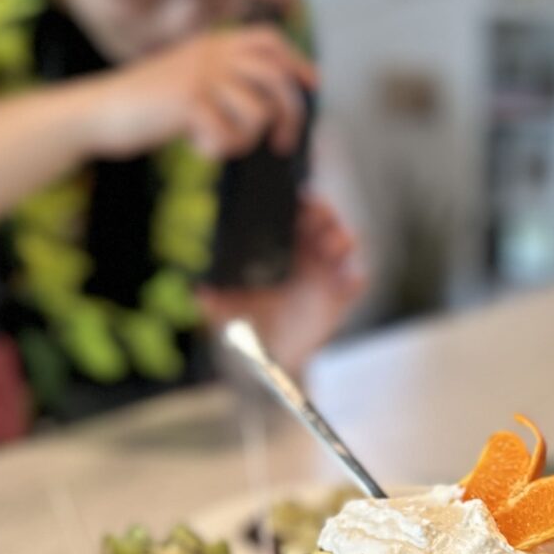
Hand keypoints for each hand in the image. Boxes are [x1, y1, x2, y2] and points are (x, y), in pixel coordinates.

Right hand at [84, 27, 314, 161]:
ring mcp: (199, 77)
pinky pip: (229, 136)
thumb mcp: (190, 79)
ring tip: (220, 143)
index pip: (269, 40)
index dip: (296, 61)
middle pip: (277, 78)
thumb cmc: (146, 105)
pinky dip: (218, 151)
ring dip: (247, 139)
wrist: (99, 111)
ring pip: (259, 112)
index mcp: (212, 44)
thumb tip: (272, 101)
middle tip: (283, 143)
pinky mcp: (187, 103)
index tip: (313, 84)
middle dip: (291, 115)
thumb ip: (225, 80)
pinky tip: (196, 148)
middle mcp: (210, 54)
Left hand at [197, 193, 367, 371]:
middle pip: (327, 221)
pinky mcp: (340, 298)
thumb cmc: (251, 323)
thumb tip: (196, 294)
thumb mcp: (228, 309)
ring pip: (346, 244)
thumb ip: (214, 302)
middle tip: (317, 211)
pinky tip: (350, 274)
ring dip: (342, 238)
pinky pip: (357, 281)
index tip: (299, 196)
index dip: (304, 202)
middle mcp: (310, 257)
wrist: (269, 357)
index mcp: (285, 248)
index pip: (299, 215)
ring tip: (331, 243)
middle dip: (326, 212)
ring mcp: (327, 275)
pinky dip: (355, 275)